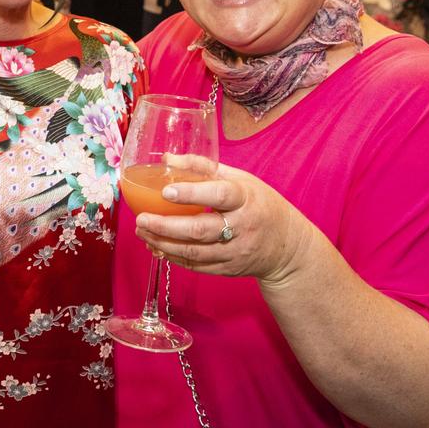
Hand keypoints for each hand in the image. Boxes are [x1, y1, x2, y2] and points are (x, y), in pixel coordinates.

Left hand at [132, 154, 316, 287]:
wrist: (287, 246)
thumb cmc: (259, 204)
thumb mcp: (240, 179)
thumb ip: (203, 168)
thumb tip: (167, 158)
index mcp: (246, 199)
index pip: (218, 195)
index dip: (191, 194)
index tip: (165, 192)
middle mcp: (242, 227)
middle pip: (200, 230)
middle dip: (165, 226)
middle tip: (141, 219)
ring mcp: (235, 251)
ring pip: (194, 252)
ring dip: (163, 243)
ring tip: (142, 232)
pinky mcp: (229, 269)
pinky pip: (196, 266)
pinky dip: (173, 257)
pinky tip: (156, 247)